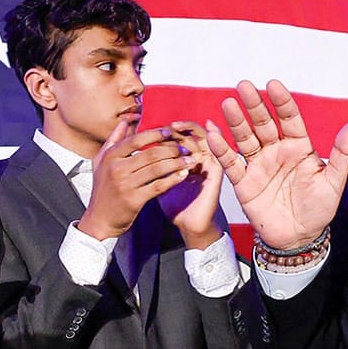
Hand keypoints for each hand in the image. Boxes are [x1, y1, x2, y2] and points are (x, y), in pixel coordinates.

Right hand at [77, 120, 194, 240]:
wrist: (100, 219)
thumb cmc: (104, 188)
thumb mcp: (102, 161)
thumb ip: (115, 139)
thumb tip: (128, 119)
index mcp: (110, 156)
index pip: (136, 139)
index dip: (155, 134)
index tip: (171, 132)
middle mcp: (116, 168)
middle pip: (150, 154)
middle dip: (172, 149)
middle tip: (186, 147)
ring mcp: (125, 185)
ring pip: (157, 169)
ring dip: (177, 163)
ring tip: (191, 160)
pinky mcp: (134, 199)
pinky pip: (159, 186)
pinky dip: (173, 179)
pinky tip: (183, 175)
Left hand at [158, 121, 223, 248]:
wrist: (188, 223)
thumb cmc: (173, 202)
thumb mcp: (157, 179)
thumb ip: (148, 164)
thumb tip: (129, 151)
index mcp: (185, 157)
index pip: (179, 135)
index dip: (167, 129)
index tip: (153, 127)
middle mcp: (199, 157)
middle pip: (192, 132)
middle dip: (179, 127)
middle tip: (167, 125)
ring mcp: (209, 163)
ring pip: (204, 137)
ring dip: (191, 130)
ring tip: (175, 127)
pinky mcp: (217, 170)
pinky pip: (217, 151)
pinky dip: (214, 139)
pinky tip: (203, 135)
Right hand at [207, 80, 347, 249]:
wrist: (300, 238)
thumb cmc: (319, 208)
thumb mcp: (334, 181)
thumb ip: (343, 153)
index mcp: (299, 147)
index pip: (289, 119)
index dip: (282, 102)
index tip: (273, 85)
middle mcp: (277, 151)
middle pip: (263, 123)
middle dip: (255, 105)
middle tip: (245, 85)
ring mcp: (259, 165)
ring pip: (245, 138)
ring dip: (236, 122)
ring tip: (228, 104)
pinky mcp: (244, 183)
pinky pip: (231, 163)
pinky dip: (222, 149)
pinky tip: (214, 133)